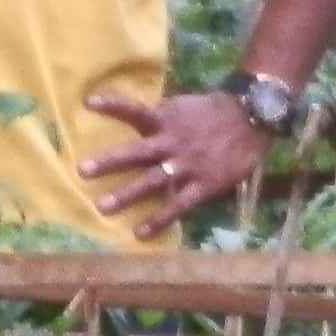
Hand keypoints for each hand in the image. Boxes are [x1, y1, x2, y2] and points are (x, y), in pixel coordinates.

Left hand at [79, 88, 265, 239]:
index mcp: (166, 120)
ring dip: (127, 194)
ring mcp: (187, 165)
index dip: (112, 105)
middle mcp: (172, 142)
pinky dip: (159, 220)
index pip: (135, 110)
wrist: (252, 118)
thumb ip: (160, 115)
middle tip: (83, 170)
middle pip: (137, 152)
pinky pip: (178, 205)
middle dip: (109, 162)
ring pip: (152, 181)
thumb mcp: (183, 106)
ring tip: (101, 207)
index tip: (87, 102)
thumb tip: (134, 117)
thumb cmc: (213, 113)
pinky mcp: (203, 185)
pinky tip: (140, 233)